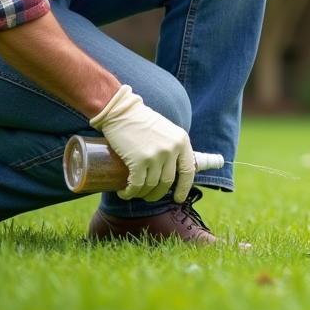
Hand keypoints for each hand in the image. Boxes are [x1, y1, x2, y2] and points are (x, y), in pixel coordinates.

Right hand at [88, 85, 195, 201]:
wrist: (121, 111)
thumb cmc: (141, 120)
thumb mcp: (166, 131)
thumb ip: (172, 147)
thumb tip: (172, 170)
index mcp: (182, 141)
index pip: (188, 170)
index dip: (183, 188)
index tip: (178, 199)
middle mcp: (172, 149)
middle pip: (167, 182)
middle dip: (157, 194)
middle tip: (148, 196)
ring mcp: (156, 155)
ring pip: (151, 186)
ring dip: (142, 194)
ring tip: (134, 193)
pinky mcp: (139, 160)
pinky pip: (136, 185)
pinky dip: (130, 193)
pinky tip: (124, 193)